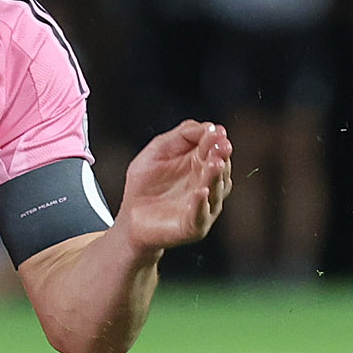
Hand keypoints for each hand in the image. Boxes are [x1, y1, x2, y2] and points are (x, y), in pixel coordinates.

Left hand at [118, 121, 231, 255]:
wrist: (131, 217)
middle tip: (221, 145)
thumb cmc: (145, 183)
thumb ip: (181, 136)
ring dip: (216, 176)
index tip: (216, 131)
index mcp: (201, 162)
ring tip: (214, 164)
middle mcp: (207, 183)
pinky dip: (201, 204)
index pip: (213, 147)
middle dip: (221, 155)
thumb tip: (208, 127)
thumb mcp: (159, 150)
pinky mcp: (193, 226)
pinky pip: (201, 215)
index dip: (216, 139)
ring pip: (215, 190)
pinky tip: (200, 192)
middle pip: (220, 167)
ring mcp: (204, 205)